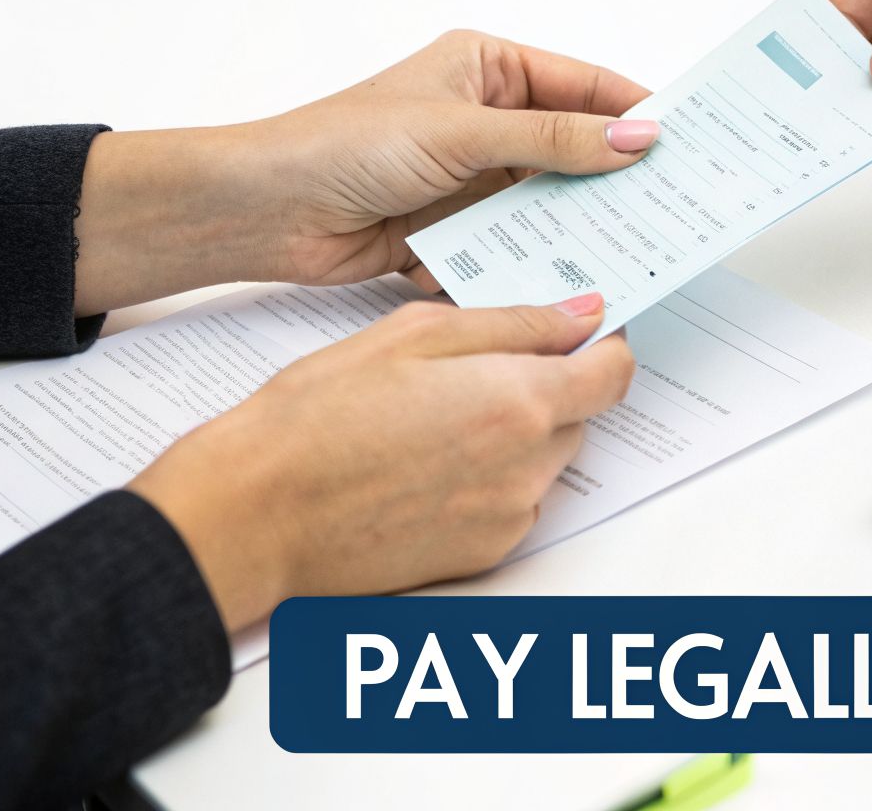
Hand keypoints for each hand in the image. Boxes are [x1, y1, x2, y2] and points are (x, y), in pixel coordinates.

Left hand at [72, 31, 658, 313]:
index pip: (585, 86)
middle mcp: (487, 120)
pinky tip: (575, 280)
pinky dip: (540, 260)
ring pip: (551, 202)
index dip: (638, 112)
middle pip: (576, 149)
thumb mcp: (462, 132)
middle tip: (679, 204)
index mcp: (488, 68)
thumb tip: (636, 139)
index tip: (690, 142)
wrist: (266, 210)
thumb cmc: (344, 144)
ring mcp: (474, 178)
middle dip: (619, 178)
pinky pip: (517, 243)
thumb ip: (554, 141)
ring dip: (581, 225)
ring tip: (638, 249)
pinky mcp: (457, 230)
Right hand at [127, 293, 634, 630]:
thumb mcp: (413, 334)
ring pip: (544, 461)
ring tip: (429, 424)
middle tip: (465, 374)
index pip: (614, 373)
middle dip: (542, 388)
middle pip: (577, 415)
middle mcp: (528, 467)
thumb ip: (513, 323)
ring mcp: (508, 517)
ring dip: (513, 436)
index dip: (601, 346)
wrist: (257, 514)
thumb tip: (582, 316)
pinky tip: (421, 468)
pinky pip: (512, 503)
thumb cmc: (317, 418)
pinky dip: (487, 481)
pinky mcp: (482, 556)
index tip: (577, 334)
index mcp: (519, 400)